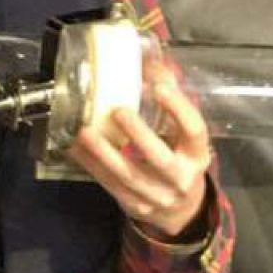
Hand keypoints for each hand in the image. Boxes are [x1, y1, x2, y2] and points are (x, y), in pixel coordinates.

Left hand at [69, 69, 211, 239]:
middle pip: (160, 158)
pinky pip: (109, 184)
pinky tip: (76, 147)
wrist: (181, 211)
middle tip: (119, 110)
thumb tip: (151, 61)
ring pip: (128, 175)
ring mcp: (157, 196)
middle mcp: (181, 178)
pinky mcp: (134, 205)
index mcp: (197, 154)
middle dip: (139, 134)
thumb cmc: (179, 160)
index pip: (194, 130)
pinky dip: (90, 164)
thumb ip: (170, 103)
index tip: (159, 87)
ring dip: (103, 153)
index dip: (178, 109)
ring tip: (85, 131)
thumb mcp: (183, 137)